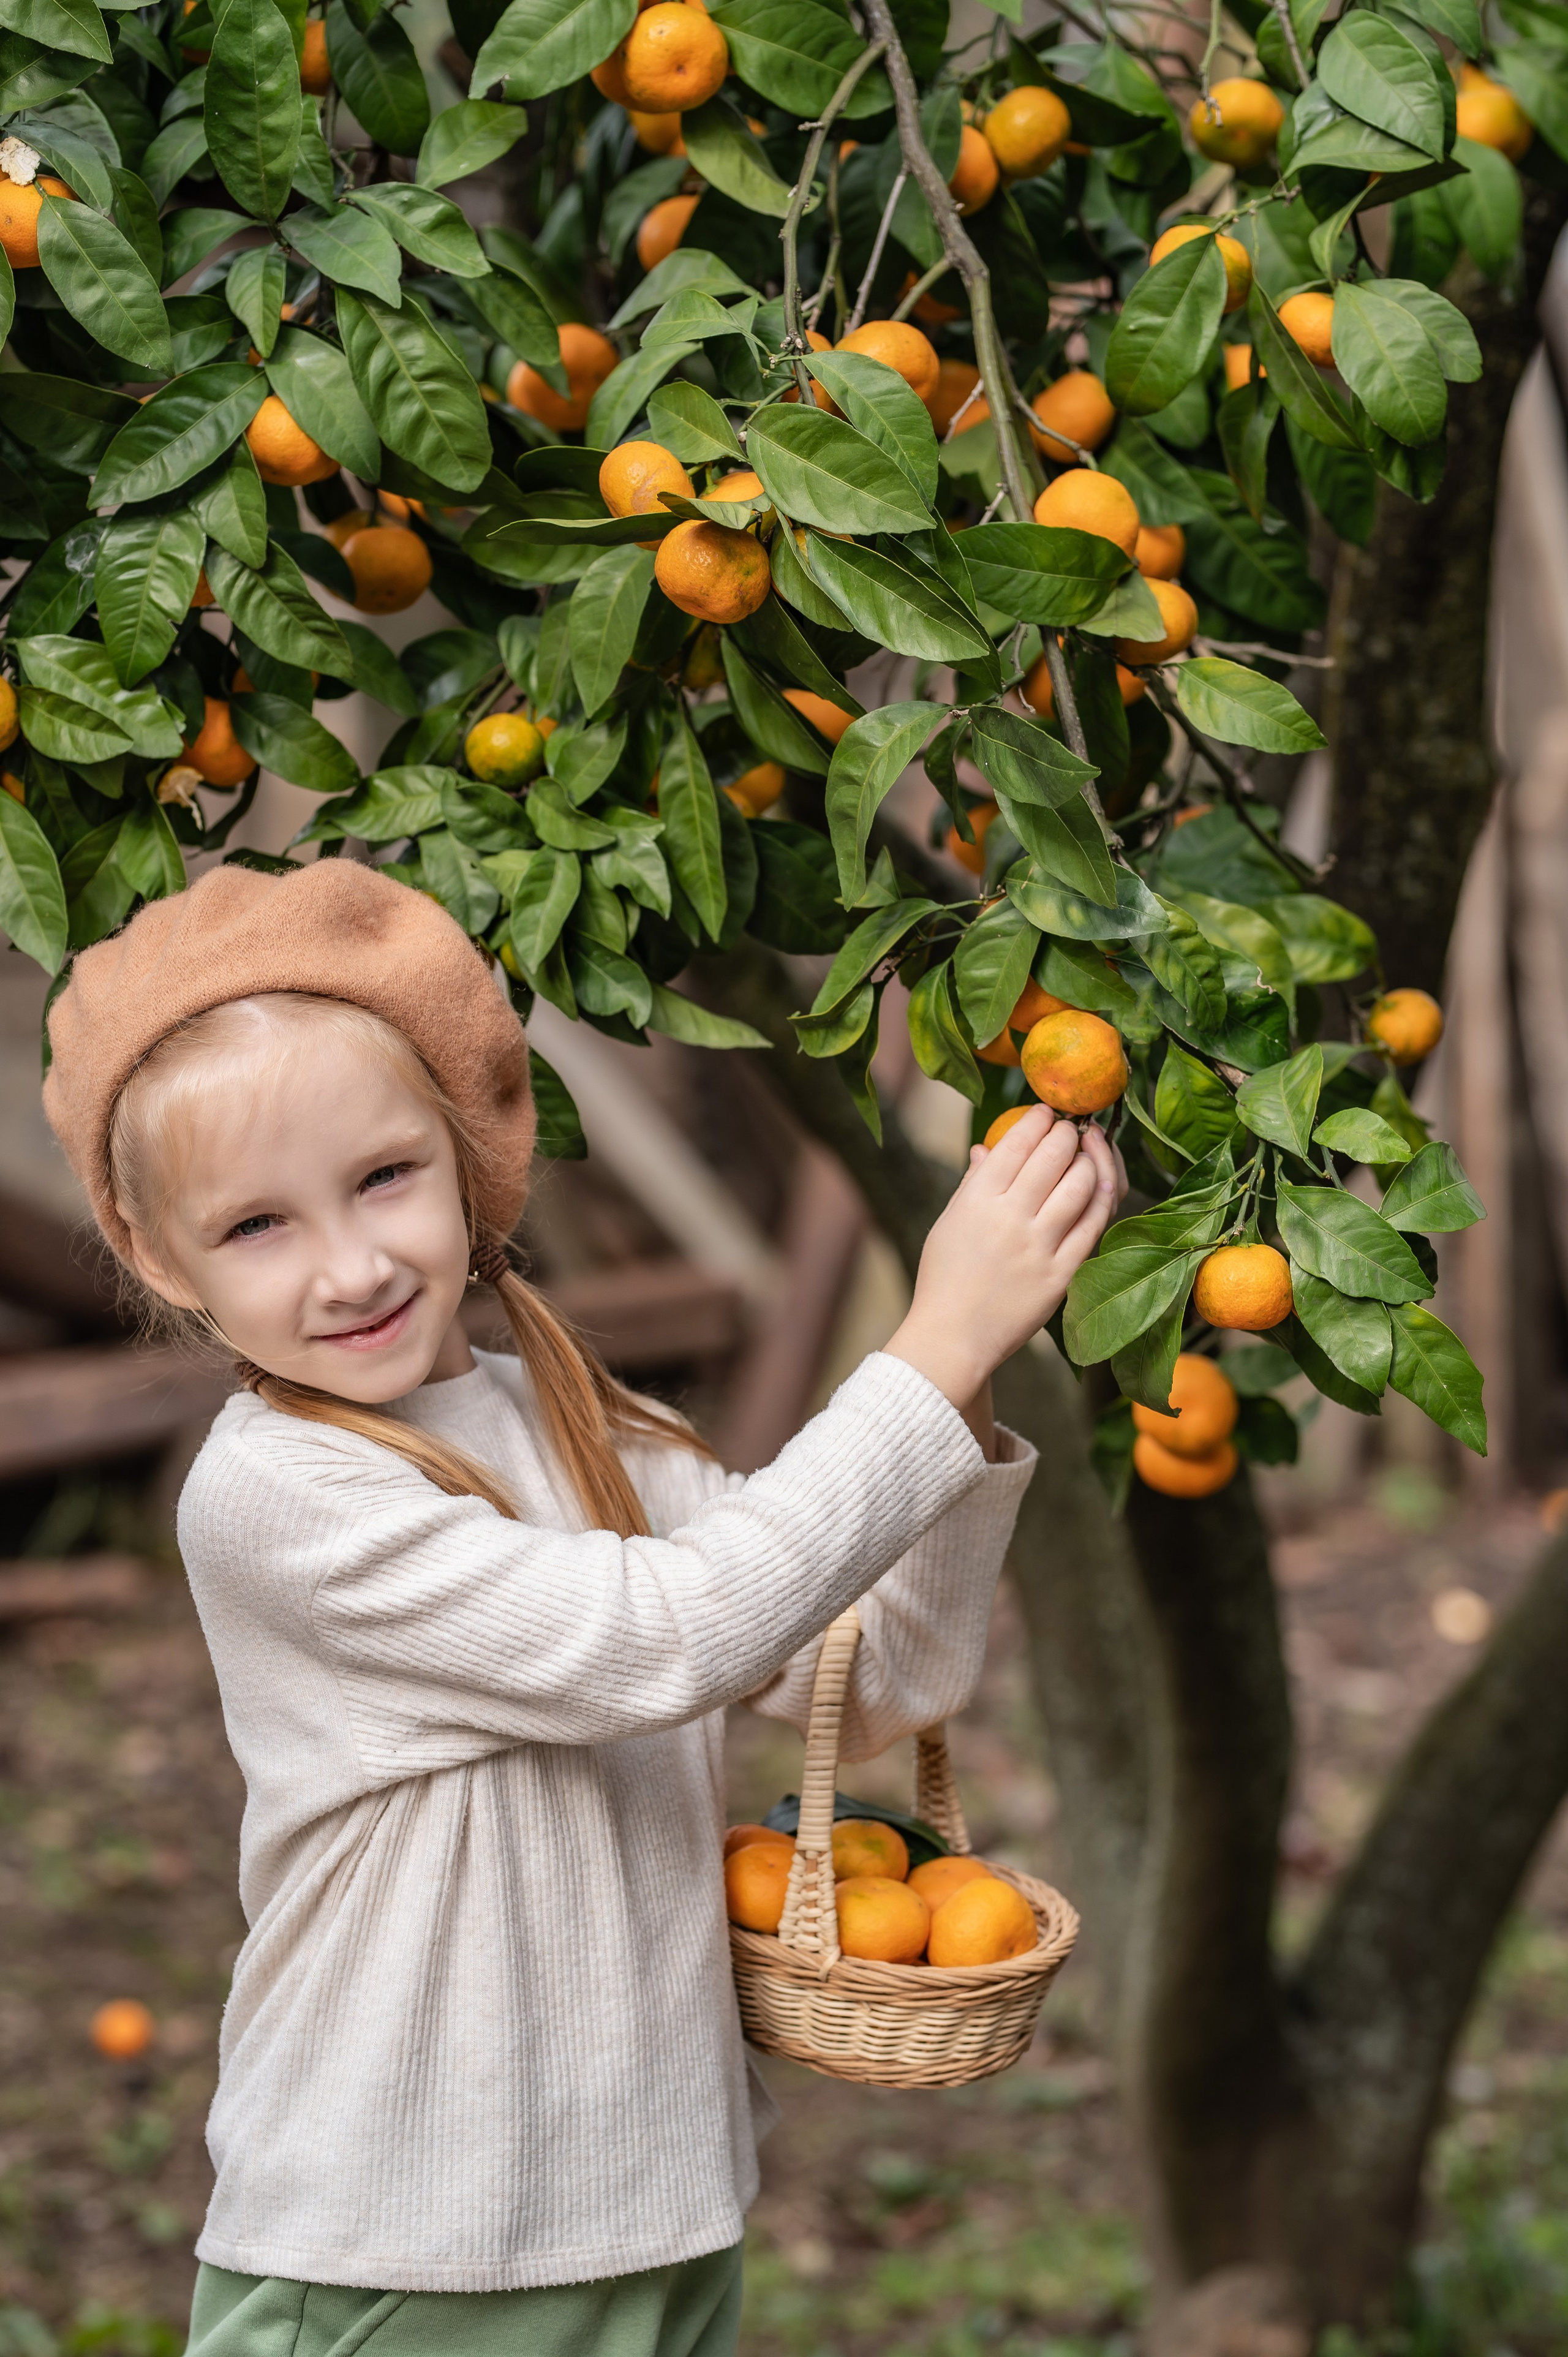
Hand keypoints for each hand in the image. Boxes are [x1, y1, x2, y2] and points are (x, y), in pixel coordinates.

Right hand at [884, 1105, 1124, 1416]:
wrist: (953, 1337)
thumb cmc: (944, 1278)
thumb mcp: (949, 1223)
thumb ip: (972, 1183)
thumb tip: (985, 1148)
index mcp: (977, 1200)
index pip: (1016, 1143)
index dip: (1037, 1119)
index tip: (1046, 1112)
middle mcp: (1010, 1218)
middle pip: (1053, 1156)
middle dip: (1068, 1133)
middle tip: (1072, 1128)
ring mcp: (1039, 1246)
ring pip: (1081, 1185)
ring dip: (1091, 1160)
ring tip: (1088, 1154)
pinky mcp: (1061, 1274)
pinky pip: (1093, 1227)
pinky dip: (1102, 1200)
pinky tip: (1102, 1187)